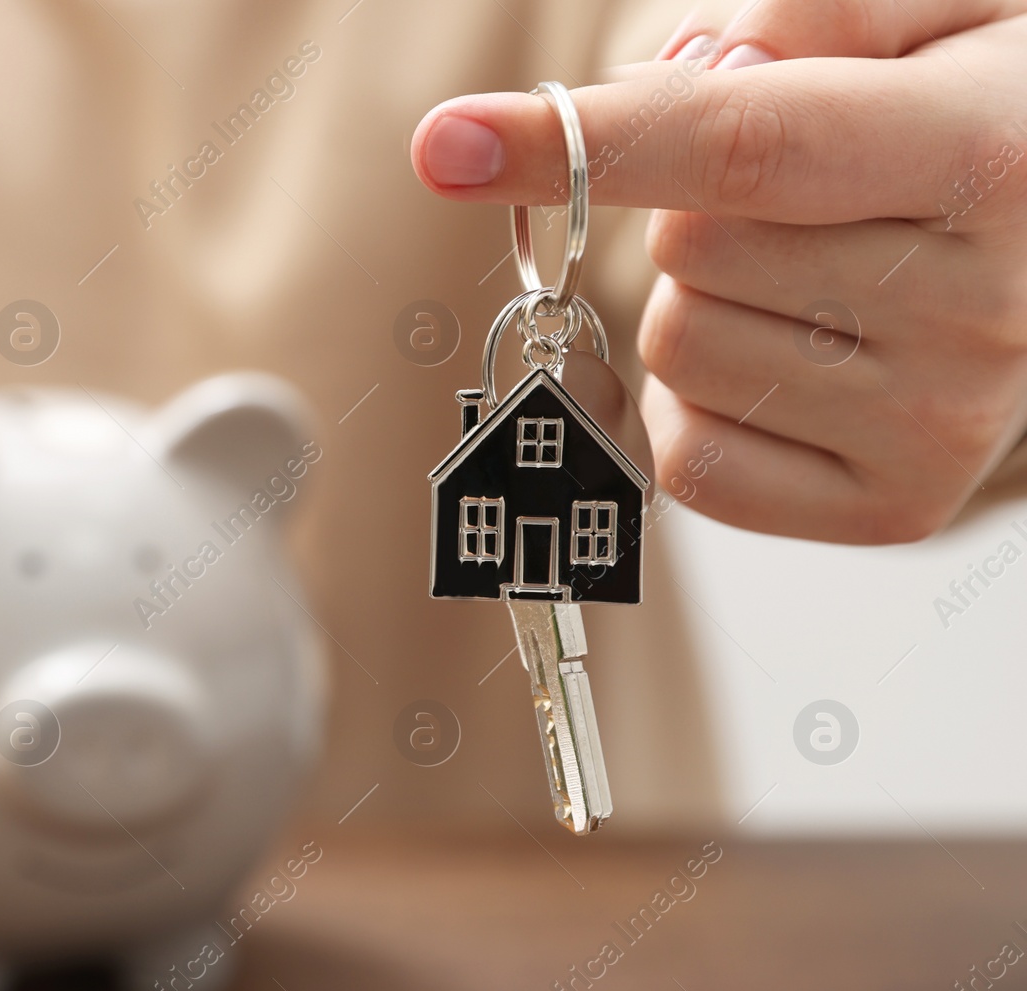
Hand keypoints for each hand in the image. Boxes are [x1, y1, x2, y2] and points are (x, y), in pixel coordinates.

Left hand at [411, 0, 1026, 542]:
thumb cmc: (981, 114)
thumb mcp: (934, 6)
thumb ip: (806, 11)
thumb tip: (673, 86)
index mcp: (987, 155)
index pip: (743, 148)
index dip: (582, 144)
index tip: (450, 146)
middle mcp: (980, 309)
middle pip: (687, 250)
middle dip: (698, 206)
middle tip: (804, 196)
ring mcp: (938, 426)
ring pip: (678, 349)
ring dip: (704, 301)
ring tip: (819, 276)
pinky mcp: (893, 508)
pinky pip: (692, 454)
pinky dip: (703, 400)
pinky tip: (796, 360)